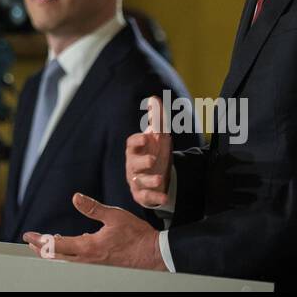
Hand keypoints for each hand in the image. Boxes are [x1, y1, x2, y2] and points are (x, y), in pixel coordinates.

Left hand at [23, 193, 165, 269]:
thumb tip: (75, 197)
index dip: (40, 241)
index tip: (28, 236)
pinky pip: (79, 262)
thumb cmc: (136, 235)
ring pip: (67, 261)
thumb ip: (93, 208)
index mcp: (88, 247)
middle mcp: (88, 259)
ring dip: (54, 253)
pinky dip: (68, 254)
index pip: (56, 246)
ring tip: (45, 245)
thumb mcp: (114, 215)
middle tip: (30, 242)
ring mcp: (95, 265)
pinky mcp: (102, 265)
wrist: (154, 254)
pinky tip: (71, 245)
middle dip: (42, 249)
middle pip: (57, 257)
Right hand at [126, 94, 171, 208]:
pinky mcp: (142, 195)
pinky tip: (165, 197)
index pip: (131, 144)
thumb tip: (154, 98)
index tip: (146, 137)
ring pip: (139, 181)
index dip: (137, 141)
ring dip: (149, 180)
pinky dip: (155, 197)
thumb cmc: (153, 152)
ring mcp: (137, 180)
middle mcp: (133, 165)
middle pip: (133, 163)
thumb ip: (156, 119)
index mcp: (135, 150)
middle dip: (142, 162)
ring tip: (160, 179)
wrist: (157, 176)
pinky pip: (146, 197)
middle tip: (152, 160)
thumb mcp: (158, 136)